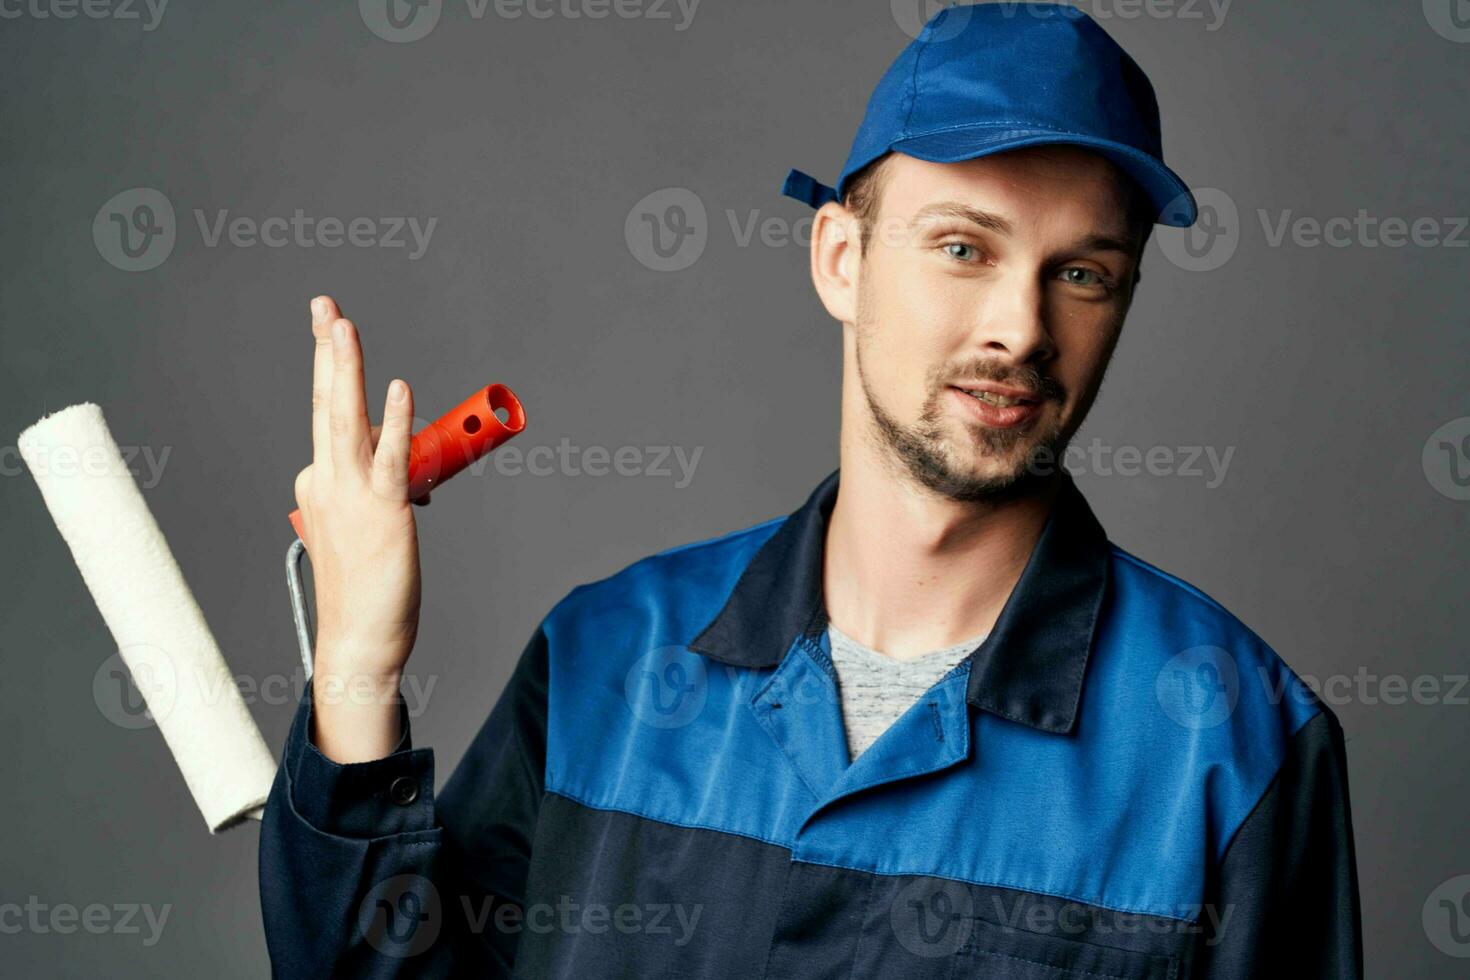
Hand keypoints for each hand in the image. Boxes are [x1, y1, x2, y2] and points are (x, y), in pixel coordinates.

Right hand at [293, 295, 422, 759]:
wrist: (361, 641)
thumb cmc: (365, 589)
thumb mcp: (360, 528)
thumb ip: (374, 489)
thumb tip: (397, 466)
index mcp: (319, 482)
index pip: (328, 415)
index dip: (332, 368)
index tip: (330, 327)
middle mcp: (327, 480)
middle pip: (327, 402)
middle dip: (327, 349)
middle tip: (325, 305)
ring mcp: (353, 495)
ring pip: (347, 418)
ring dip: (346, 369)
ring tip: (342, 325)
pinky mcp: (386, 512)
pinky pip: (391, 459)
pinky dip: (395, 421)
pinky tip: (399, 388)